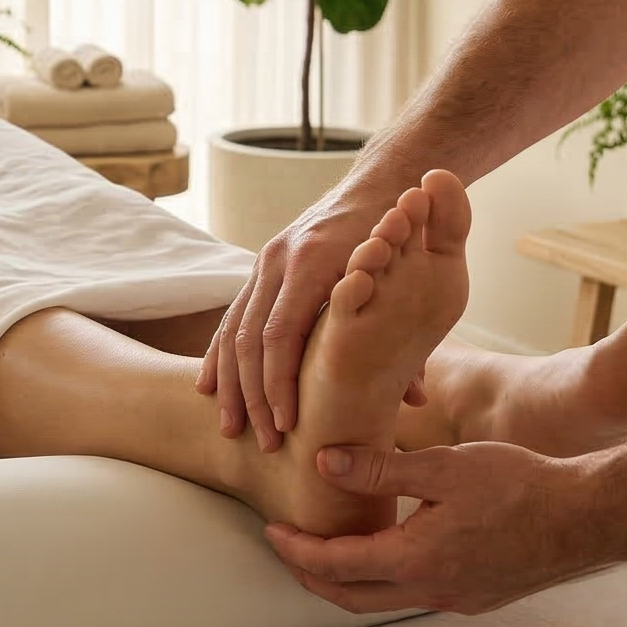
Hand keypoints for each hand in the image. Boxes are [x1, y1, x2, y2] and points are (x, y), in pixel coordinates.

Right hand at [199, 186, 396, 450]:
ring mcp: (266, 261)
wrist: (379, 185)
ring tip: (230, 428)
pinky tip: (209, 387)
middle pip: (251, 338)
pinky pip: (231, 316)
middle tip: (260, 441)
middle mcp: (281, 260)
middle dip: (251, 395)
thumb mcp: (410, 283)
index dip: (279, 383)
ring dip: (229, 382)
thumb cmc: (400, 239)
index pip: (282, 335)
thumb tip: (416, 400)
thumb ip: (410, 339)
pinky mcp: (261, 267)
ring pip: (233, 328)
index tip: (285, 424)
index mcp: (315, 264)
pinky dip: (219, 354)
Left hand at [262, 442, 621, 614]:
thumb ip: (380, 469)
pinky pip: (415, 595)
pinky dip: (386, 578)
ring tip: (328, 548)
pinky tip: (387, 550)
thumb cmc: (520, 485)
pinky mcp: (477, 596)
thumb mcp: (443, 467)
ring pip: (384, 600)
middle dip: (312, 575)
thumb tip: (324, 464)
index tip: (273, 529)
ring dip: (349, 580)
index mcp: (416, 560)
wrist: (588, 516)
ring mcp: (457, 599)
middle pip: (351, 597)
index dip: (297, 549)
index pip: (336, 565)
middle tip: (287, 548)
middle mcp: (432, 591)